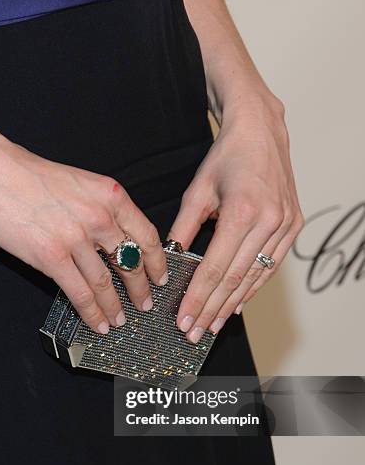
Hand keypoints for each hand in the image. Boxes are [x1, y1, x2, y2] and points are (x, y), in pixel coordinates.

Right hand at [0, 130, 167, 333]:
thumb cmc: (30, 175)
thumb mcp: (80, 183)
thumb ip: (101, 210)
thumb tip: (113, 243)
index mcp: (111, 195)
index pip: (147, 235)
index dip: (158, 262)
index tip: (161, 277)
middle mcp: (99, 217)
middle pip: (132, 262)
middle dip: (141, 289)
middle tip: (145, 304)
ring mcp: (76, 238)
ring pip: (106, 283)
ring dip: (115, 307)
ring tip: (119, 320)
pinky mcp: (51, 257)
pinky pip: (80, 293)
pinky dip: (92, 313)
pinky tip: (97, 323)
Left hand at [167, 95, 303, 342]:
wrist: (261, 132)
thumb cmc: (226, 158)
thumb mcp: (196, 191)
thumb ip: (183, 229)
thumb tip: (170, 260)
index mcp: (242, 212)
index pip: (215, 268)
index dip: (198, 298)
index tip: (184, 319)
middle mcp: (269, 221)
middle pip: (235, 279)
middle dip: (211, 309)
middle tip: (194, 332)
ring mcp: (286, 225)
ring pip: (255, 277)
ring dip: (231, 304)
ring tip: (212, 325)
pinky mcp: (293, 226)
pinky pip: (270, 266)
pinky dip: (253, 287)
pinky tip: (237, 304)